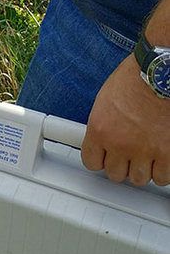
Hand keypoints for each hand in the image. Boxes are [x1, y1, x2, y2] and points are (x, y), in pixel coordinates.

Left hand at [81, 54, 169, 185]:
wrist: (159, 75)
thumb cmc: (134, 81)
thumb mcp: (105, 102)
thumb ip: (103, 126)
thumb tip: (102, 141)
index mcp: (99, 130)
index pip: (91, 162)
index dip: (100, 160)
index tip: (106, 157)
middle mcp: (120, 143)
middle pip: (115, 174)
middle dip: (122, 165)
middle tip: (128, 155)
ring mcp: (145, 150)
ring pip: (139, 178)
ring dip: (142, 169)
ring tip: (146, 156)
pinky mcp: (168, 153)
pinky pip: (163, 177)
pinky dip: (163, 171)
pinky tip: (161, 159)